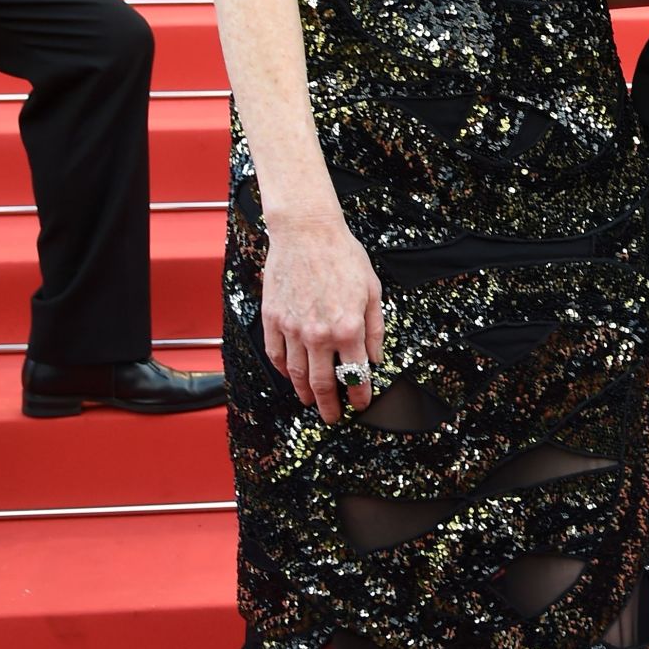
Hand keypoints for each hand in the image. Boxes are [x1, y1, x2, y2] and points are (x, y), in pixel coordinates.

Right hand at [260, 213, 384, 422]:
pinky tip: (290, 376)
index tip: (360, 404)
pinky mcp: (273, 319)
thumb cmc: (343, 256)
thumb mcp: (373, 291)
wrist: (306, 232)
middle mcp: (320, 334)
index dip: (359, 395)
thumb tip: (375, 359)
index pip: (356, 375)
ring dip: (304, 393)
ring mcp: (292, 328)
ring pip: (296, 374)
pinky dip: (283, 370)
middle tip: (333, 417)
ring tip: (311, 401)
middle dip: (330, 406)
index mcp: (349, 328)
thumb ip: (375, 330)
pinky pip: (276, 354)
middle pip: (322, 384)